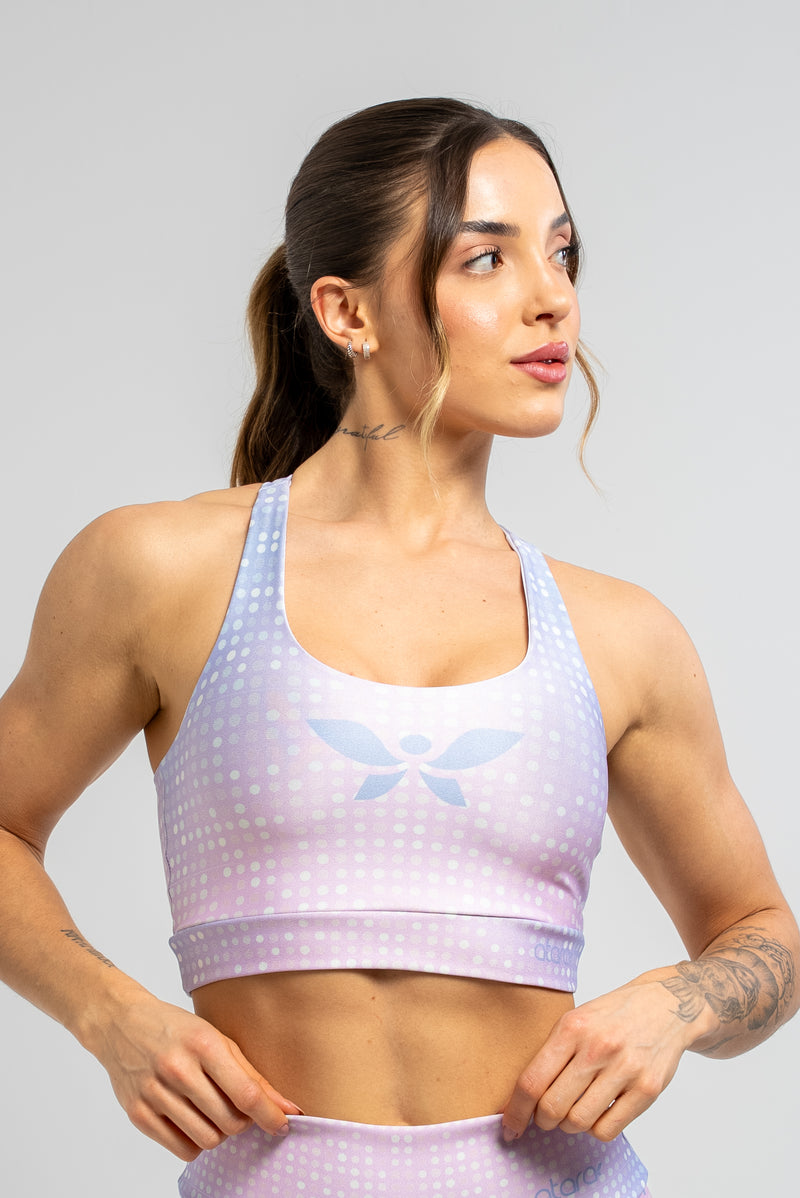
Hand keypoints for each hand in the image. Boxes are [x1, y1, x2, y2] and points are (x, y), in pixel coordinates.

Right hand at [89, 991, 301, 1160]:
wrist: (121, 1025)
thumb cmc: (176, 1030)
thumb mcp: (216, 1038)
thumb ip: (251, 1074)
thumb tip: (286, 1107)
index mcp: (203, 1044)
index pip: (246, 1093)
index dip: (270, 1115)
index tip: (284, 1124)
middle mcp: (178, 1069)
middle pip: (229, 1122)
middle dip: (243, 1122)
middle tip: (237, 1108)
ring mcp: (155, 1093)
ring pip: (208, 1139)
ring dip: (219, 1132)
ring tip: (213, 1112)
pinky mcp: (138, 1114)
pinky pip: (182, 1149)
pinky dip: (195, 1142)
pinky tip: (192, 1121)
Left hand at [501, 980, 691, 1142]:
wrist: (666, 1005)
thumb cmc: (614, 1015)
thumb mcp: (577, 1018)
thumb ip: (553, 1052)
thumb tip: (524, 1096)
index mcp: (572, 1028)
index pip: (532, 1080)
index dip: (516, 1110)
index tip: (510, 1125)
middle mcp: (597, 1048)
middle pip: (553, 1107)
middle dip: (542, 1120)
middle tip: (545, 1117)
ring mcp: (624, 1069)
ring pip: (579, 1122)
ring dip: (569, 1125)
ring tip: (573, 1111)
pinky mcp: (647, 1089)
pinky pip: (608, 1129)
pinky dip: (595, 1129)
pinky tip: (598, 1112)